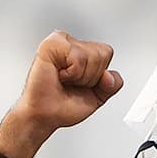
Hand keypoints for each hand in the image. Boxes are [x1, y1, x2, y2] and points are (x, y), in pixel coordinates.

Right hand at [1, 32, 122, 153]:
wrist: (44, 115)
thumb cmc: (62, 105)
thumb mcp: (97, 97)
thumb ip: (112, 85)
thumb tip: (109, 75)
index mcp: (82, 51)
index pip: (106, 52)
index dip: (98, 75)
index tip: (80, 84)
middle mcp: (71, 44)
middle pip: (103, 53)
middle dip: (90, 76)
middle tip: (71, 83)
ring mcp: (61, 42)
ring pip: (92, 55)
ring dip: (79, 76)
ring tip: (64, 79)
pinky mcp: (51, 45)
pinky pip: (78, 57)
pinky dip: (71, 73)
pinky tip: (58, 75)